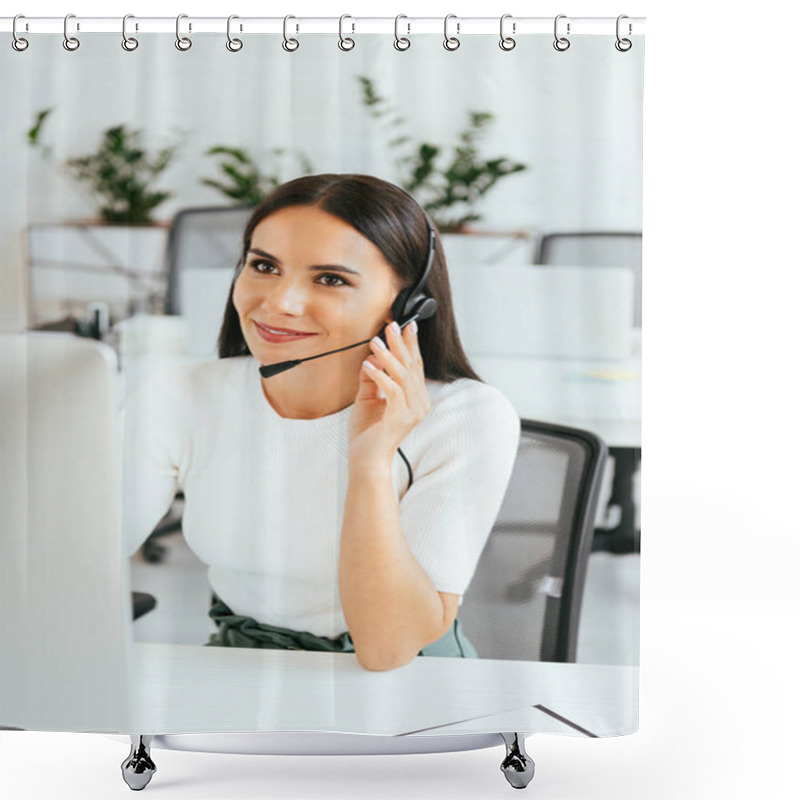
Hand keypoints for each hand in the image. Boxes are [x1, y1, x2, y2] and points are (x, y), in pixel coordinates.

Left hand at [347, 319, 430, 468]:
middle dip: (401, 344)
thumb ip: (372, 378)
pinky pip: (392, 391)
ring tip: (376, 341)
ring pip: (402, 376)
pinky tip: (369, 365)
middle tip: (392, 325)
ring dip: (388, 356)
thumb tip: (370, 358)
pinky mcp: (400, 418)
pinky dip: (380, 376)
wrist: (366, 461)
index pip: (415, 366)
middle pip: (411, 367)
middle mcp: (419, 404)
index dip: (410, 345)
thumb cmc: (367, 434)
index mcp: (415, 399)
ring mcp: (412, 412)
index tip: (405, 325)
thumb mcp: (368, 399)